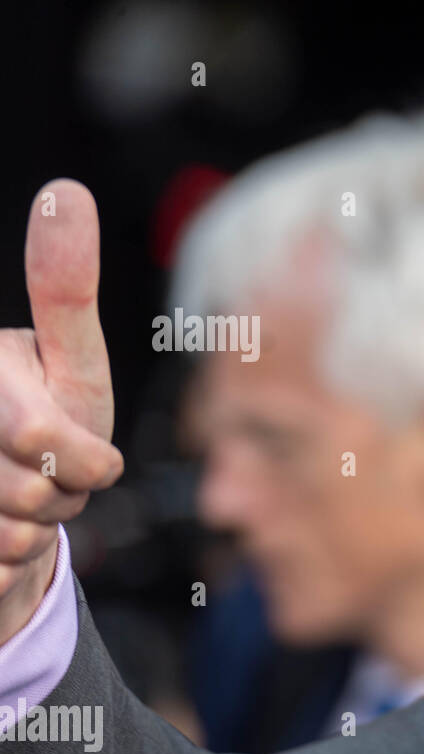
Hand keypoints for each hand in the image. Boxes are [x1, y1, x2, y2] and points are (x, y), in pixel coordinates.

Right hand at [0, 180, 122, 642]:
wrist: (8, 503)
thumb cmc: (53, 421)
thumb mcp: (70, 357)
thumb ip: (64, 287)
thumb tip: (65, 192)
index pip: (48, 440)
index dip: (86, 461)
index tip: (75, 446)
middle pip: (38, 495)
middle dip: (65, 496)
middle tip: (51, 474)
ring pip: (16, 538)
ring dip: (37, 530)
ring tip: (21, 498)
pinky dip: (10, 562)